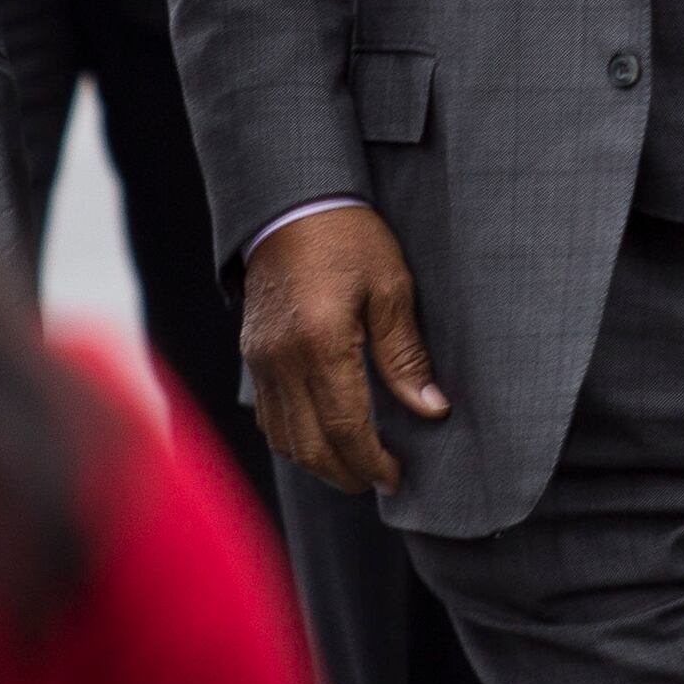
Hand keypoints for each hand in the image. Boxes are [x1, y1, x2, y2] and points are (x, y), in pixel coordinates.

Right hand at [242, 201, 447, 492]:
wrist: (290, 203)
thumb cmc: (348, 238)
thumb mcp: (391, 288)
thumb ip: (406, 355)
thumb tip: (431, 410)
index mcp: (320, 344)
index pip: (345, 428)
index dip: (372, 461)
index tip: (396, 477)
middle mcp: (282, 361)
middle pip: (310, 447)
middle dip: (347, 474)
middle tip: (381, 480)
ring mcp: (261, 361)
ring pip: (283, 439)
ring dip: (319, 461)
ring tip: (356, 463)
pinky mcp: (252, 355)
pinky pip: (268, 416)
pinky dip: (295, 438)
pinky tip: (323, 434)